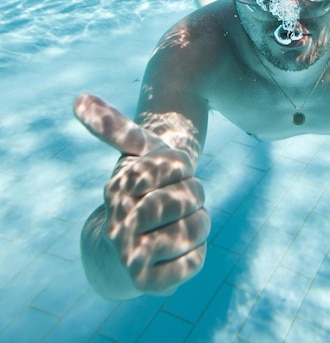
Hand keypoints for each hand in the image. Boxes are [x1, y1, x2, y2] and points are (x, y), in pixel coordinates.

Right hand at [74, 93, 210, 294]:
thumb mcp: (134, 155)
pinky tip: (179, 251)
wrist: (118, 250)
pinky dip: (195, 253)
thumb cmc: (137, 192)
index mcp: (120, 186)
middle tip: (176, 203)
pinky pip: (195, 262)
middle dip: (194, 196)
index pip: (178, 164)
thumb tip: (78, 98)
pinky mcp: (148, 284)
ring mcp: (132, 256)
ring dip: (198, 224)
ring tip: (180, 225)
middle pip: (191, 196)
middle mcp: (120, 222)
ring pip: (198, 228)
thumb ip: (114, 125)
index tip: (167, 175)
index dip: (182, 168)